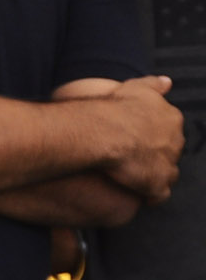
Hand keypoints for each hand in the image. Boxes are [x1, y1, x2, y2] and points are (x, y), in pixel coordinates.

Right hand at [99, 76, 182, 202]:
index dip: (152, 138)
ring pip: (167, 174)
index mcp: (171, 119)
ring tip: (134, 180)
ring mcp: (167, 162)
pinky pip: (159, 195)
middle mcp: (175, 140)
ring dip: (154, 177)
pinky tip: (137, 195)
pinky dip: (151, 196)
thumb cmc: (116, 109)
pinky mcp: (157, 182)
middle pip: (169, 152)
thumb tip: (167, 82)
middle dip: (155, 157)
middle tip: (133, 161)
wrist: (104, 132)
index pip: (168, 132)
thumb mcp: (136, 87)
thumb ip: (153, 85)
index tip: (137, 142)